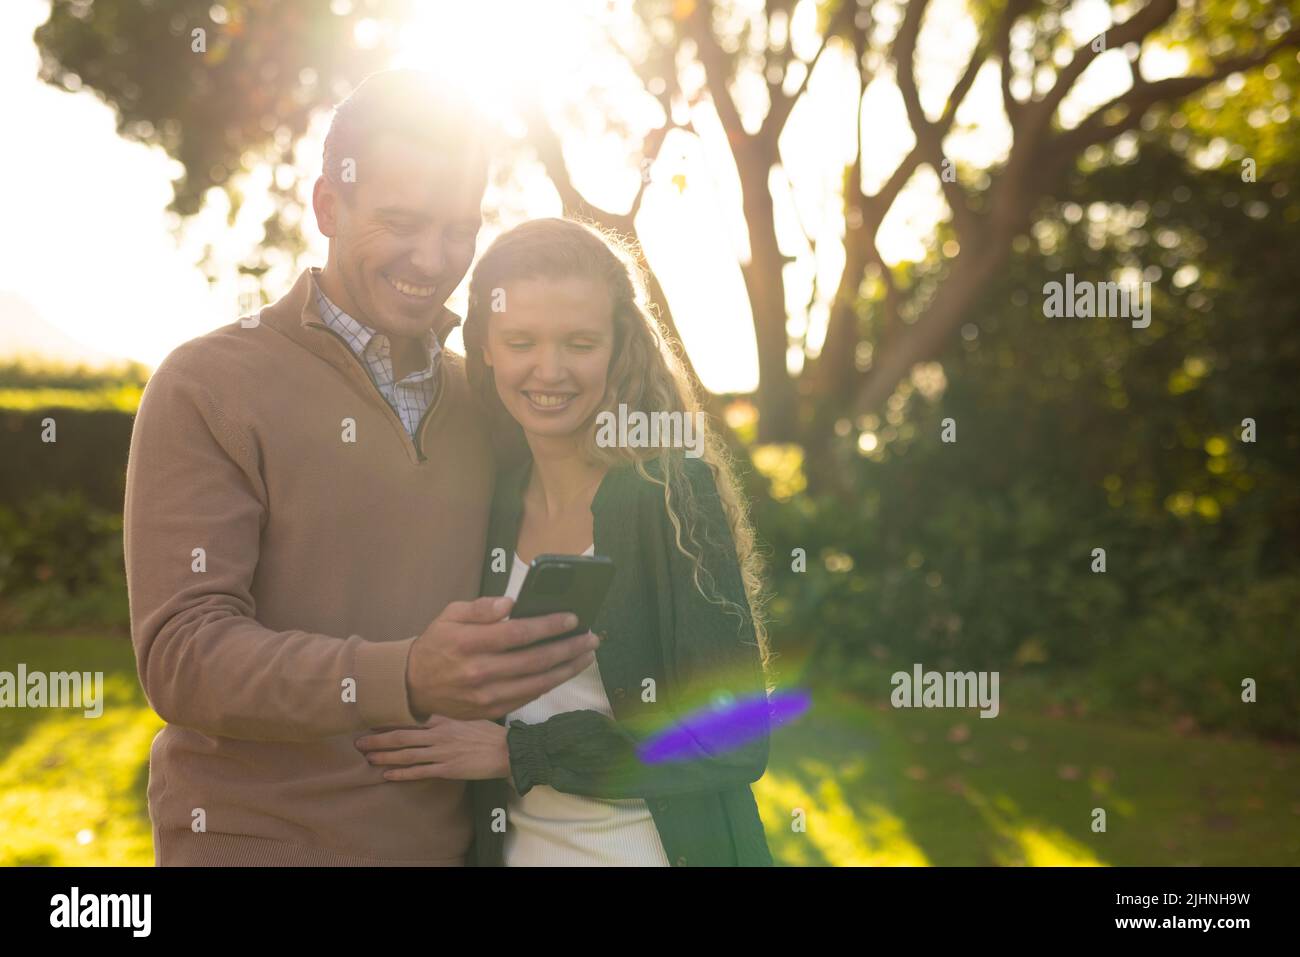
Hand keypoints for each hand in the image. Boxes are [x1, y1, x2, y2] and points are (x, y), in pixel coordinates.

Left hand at [355, 714, 510, 781]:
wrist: (507, 750)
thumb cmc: (489, 732)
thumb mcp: (467, 714)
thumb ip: (446, 714)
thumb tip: (426, 712)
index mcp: (443, 717)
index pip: (408, 717)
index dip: (387, 720)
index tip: (370, 720)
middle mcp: (439, 733)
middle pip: (401, 735)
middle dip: (377, 739)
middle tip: (358, 742)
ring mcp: (442, 752)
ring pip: (406, 754)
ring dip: (384, 756)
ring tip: (367, 758)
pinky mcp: (448, 769)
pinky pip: (419, 772)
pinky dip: (401, 773)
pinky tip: (387, 775)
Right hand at [406, 595, 600, 720]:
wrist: (415, 684)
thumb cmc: (438, 644)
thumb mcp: (450, 614)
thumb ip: (481, 608)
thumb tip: (510, 603)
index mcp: (468, 644)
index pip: (518, 633)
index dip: (549, 626)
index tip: (573, 618)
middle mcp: (479, 672)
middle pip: (536, 660)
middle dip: (569, 648)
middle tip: (591, 638)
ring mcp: (486, 696)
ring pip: (538, 683)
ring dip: (567, 669)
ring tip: (586, 655)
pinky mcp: (491, 711)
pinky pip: (528, 697)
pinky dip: (550, 684)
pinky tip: (563, 671)